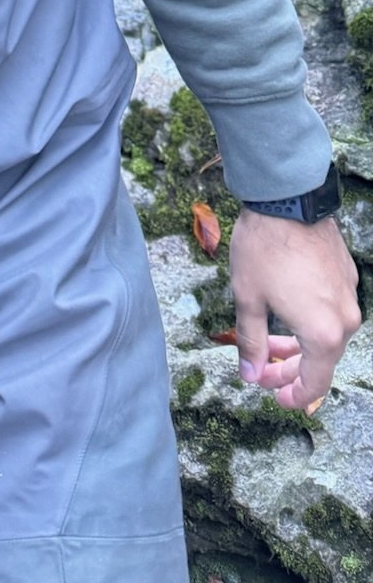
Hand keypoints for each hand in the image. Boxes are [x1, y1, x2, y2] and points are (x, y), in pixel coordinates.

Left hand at [229, 208, 361, 411]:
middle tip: (262, 371)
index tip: (274, 397)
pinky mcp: (346, 276)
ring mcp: (348, 296)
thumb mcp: (248, 299)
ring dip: (299, 343)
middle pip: (321, 360)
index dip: (293, 396)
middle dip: (289, 369)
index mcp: (323, 334)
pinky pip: (330, 310)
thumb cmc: (264, 249)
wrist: (287, 200)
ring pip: (326, 334)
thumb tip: (249, 374)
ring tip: (269, 340)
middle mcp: (344, 320)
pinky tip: (286, 310)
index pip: (315, 383)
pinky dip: (310, 320)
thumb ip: (251, 342)